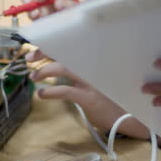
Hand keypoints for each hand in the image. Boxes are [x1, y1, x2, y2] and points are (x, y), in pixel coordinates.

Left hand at [27, 50, 148, 137]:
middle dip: (44, 52)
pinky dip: (50, 91)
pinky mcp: (91, 97)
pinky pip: (65, 90)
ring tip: (34, 76)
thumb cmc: (114, 97)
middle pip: (66, 51)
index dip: (53, 44)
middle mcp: (95, 65)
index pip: (72, 44)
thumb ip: (83, 70)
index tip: (38, 48)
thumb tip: (58, 65)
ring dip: (44, 71)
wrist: (131, 116)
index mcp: (97, 59)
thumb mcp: (100, 78)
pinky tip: (42, 94)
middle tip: (29, 58)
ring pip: (63, 67)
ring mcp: (93, 81)